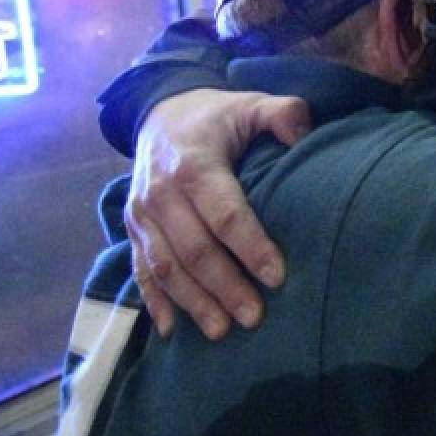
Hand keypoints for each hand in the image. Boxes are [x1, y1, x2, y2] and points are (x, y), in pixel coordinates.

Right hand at [126, 89, 311, 338]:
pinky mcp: (132, 229)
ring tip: (222, 332)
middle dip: (224, 287)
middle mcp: (161, 193)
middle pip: (194, 249)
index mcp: (193, 164)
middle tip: (255, 317)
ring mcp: (141, 214)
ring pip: (165, 267)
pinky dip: (155, 302)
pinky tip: (173, 330)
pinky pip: (140, 270)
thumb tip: (304, 133)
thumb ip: (281, 113)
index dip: (251, 247)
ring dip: (193, 302)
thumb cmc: (216, 117)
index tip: (278, 277)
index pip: (225, 214)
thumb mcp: (249, 103)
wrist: (158, 112)